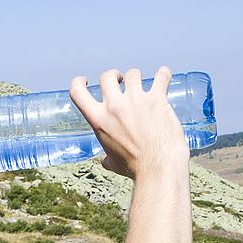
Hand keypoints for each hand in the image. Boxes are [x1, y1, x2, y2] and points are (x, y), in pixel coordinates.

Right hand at [69, 67, 188, 179]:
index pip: (77, 92)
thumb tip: (106, 161)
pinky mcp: (157, 99)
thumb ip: (107, 157)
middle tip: (121, 82)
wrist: (158, 168)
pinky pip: (161, 77)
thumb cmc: (136, 168)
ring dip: (137, 78)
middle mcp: (115, 107)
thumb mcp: (113, 163)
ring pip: (133, 74)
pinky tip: (164, 74)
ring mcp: (136, 100)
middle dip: (114, 76)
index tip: (86, 80)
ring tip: (143, 85)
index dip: (78, 82)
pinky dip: (164, 74)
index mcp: (99, 120)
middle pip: (107, 76)